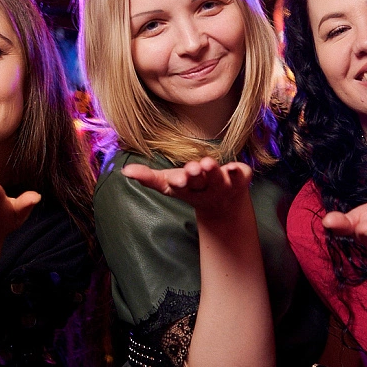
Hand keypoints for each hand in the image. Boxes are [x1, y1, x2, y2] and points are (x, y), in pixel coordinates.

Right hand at [124, 157, 253, 218]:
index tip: (178, 180)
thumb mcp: (169, 184)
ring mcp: (224, 184)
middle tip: (193, 168)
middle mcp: (205, 187)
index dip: (179, 182)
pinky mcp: (241, 179)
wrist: (224, 204)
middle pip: (199, 181)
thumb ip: (148, 178)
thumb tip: (124, 171)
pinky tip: (235, 166)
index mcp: (187, 188)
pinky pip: (242, 176)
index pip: (180, 185)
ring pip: (219, 178)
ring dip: (214, 172)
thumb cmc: (192, 188)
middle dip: (196, 175)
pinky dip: (239, 172)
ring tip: (208, 163)